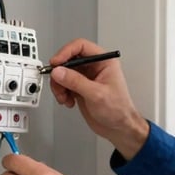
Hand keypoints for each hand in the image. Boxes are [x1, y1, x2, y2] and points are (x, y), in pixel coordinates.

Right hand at [46, 37, 149, 159]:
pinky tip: (68, 101)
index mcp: (104, 61)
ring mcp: (86, 78)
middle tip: (57, 82)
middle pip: (69, 59)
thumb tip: (59, 72)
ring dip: (59, 85)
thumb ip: (76, 82)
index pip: (81, 46)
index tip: (56, 62)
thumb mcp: (97, 94)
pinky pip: (63, 84)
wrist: (118, 128)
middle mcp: (94, 67)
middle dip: (60, 72)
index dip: (66, 52)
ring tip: (64, 97)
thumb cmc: (118, 110)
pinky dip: (61, 92)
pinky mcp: (79, 88)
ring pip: (63, 73)